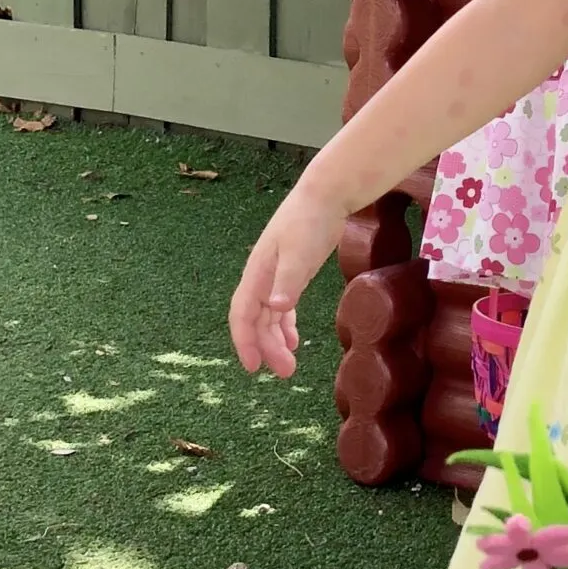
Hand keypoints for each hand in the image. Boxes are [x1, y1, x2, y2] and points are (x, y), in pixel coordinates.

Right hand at [230, 179, 346, 378]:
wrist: (325, 195)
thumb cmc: (310, 221)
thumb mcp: (299, 252)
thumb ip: (288, 281)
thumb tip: (275, 308)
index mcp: (258, 273)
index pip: (242, 314)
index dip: (244, 341)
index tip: (253, 367)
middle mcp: (261, 277)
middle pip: (256, 320)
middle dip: (266, 347)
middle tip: (285, 373)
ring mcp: (275, 275)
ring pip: (268, 316)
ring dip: (275, 341)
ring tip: (289, 365)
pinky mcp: (292, 273)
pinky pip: (281, 307)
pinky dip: (285, 325)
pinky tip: (294, 341)